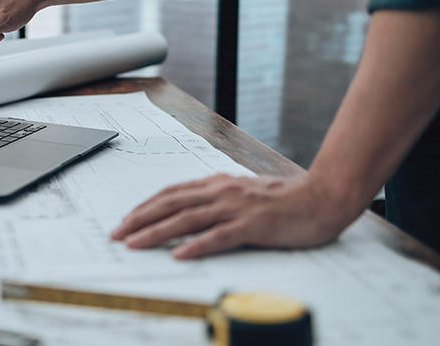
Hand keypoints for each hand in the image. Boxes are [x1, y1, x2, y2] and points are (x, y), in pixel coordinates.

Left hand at [110, 173, 346, 258]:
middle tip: (117, 233)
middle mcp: (222, 192)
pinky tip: (179, 255)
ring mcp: (236, 207)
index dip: (146, 206)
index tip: (126, 219)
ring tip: (135, 243)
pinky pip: (219, 236)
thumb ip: (219, 198)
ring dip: (157, 232)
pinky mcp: (253, 225)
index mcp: (218, 184)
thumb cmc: (286, 199)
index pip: (172, 193)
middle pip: (171, 204)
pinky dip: (196, 245)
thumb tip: (192, 207)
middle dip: (139, 219)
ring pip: (187, 219)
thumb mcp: (244, 193)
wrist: (323, 196)